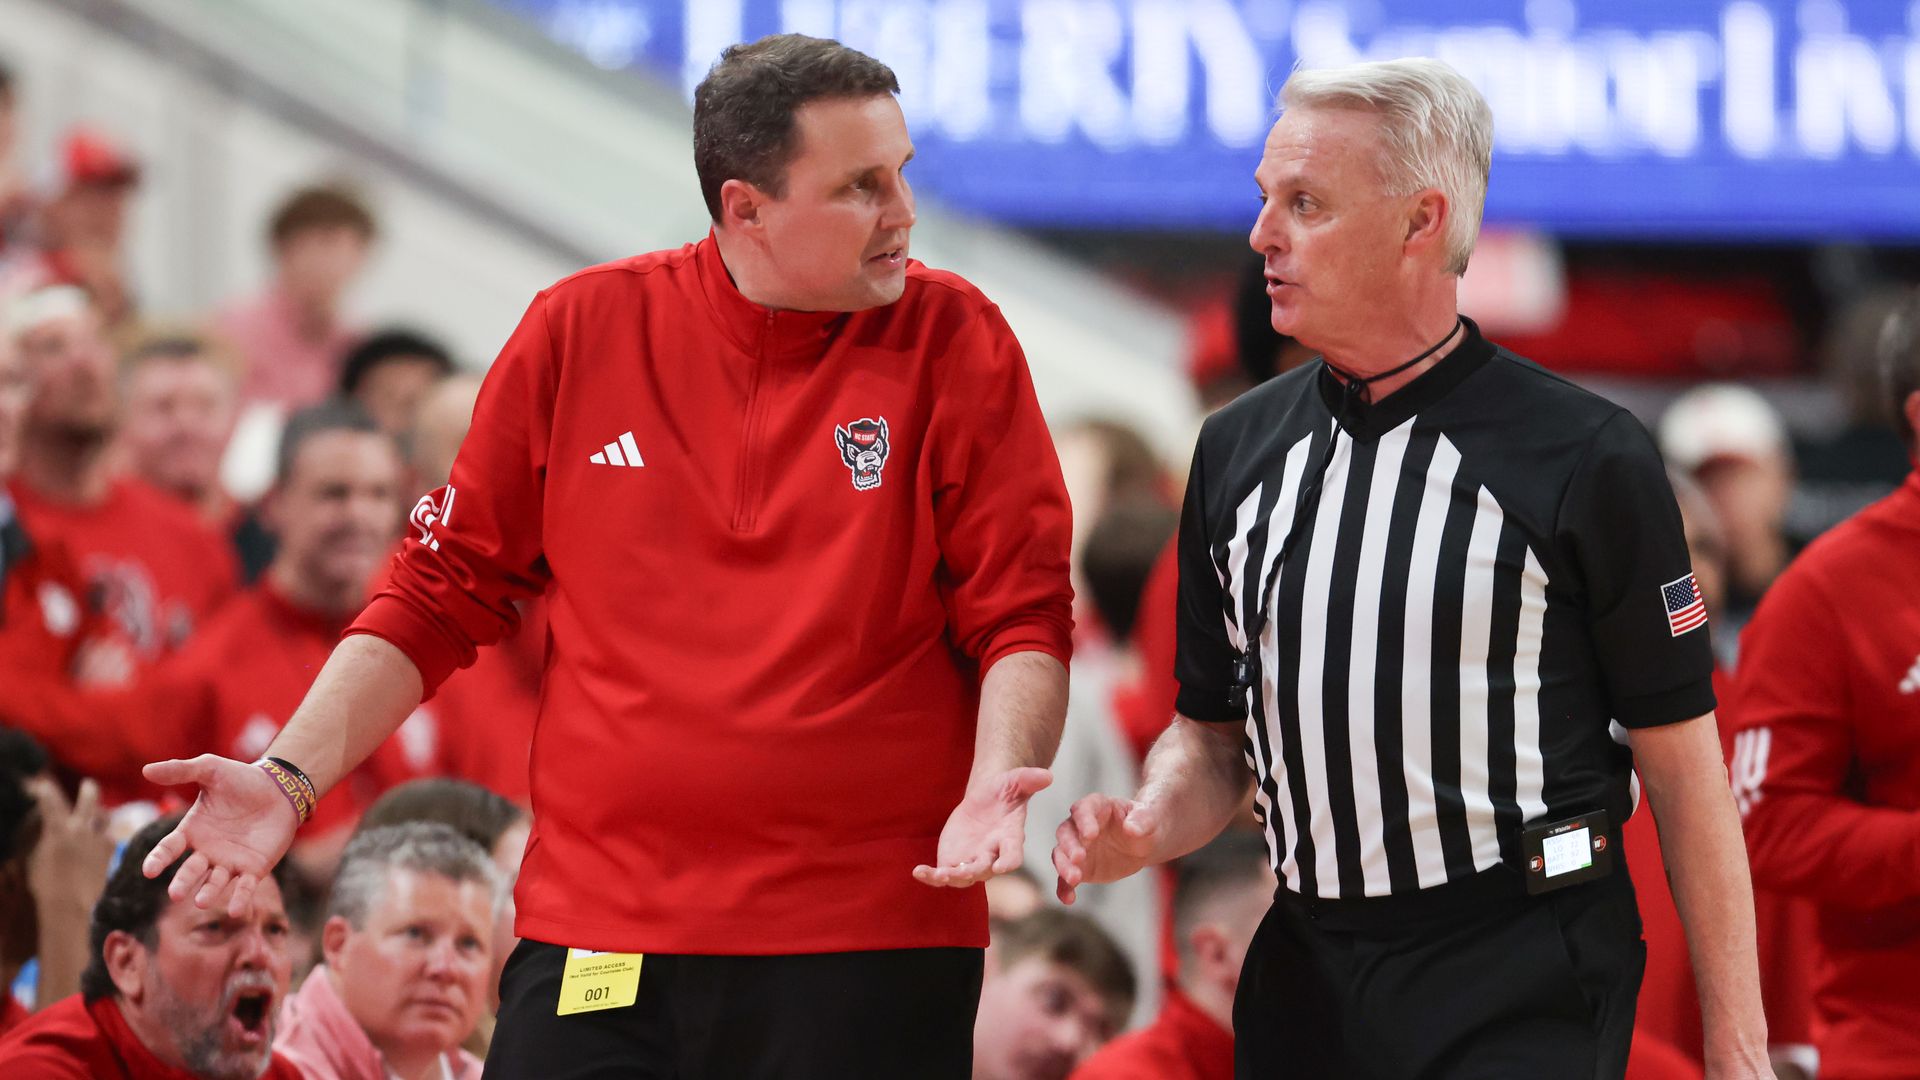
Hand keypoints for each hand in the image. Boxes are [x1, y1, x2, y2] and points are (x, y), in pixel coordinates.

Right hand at [24, 778, 113, 920]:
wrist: (71, 905)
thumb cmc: (44, 884)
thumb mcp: (33, 857)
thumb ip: (39, 838)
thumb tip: (43, 827)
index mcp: (58, 828)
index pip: (50, 800)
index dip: (45, 789)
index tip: (41, 783)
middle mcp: (81, 828)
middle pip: (89, 799)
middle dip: (88, 789)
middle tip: (88, 784)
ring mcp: (97, 839)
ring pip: (103, 816)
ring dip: (99, 812)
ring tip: (97, 812)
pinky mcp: (109, 851)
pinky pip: (108, 836)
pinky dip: (103, 835)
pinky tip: (101, 839)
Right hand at [141, 755, 298, 916]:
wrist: (280, 788)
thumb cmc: (242, 779)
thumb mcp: (210, 769)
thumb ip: (180, 770)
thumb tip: (147, 770)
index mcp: (192, 831)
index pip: (169, 849)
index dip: (159, 859)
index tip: (149, 871)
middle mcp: (207, 852)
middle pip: (191, 871)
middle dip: (183, 882)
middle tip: (176, 894)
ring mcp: (230, 862)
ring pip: (215, 882)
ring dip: (208, 892)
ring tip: (201, 901)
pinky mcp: (254, 868)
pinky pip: (245, 887)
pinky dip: (239, 899)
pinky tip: (235, 911)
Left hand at [913, 767, 1051, 887]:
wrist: (984, 801)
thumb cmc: (1003, 792)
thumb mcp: (1015, 781)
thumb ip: (1029, 779)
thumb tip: (1048, 774)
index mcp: (1010, 838)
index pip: (1013, 855)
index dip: (1009, 862)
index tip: (1003, 867)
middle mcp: (992, 855)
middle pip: (985, 869)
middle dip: (973, 871)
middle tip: (962, 872)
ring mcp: (972, 862)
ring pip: (962, 878)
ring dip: (950, 878)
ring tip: (936, 874)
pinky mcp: (953, 863)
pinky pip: (942, 875)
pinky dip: (931, 876)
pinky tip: (917, 871)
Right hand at [1051, 793, 1158, 903]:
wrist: (1144, 842)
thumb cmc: (1145, 823)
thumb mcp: (1150, 818)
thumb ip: (1142, 820)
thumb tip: (1131, 828)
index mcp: (1097, 806)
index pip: (1084, 809)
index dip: (1084, 820)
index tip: (1090, 835)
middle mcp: (1080, 825)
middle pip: (1066, 832)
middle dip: (1069, 845)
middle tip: (1078, 858)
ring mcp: (1077, 847)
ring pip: (1061, 854)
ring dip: (1063, 866)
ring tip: (1074, 879)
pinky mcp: (1079, 867)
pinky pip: (1066, 878)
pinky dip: (1064, 888)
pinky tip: (1068, 899)